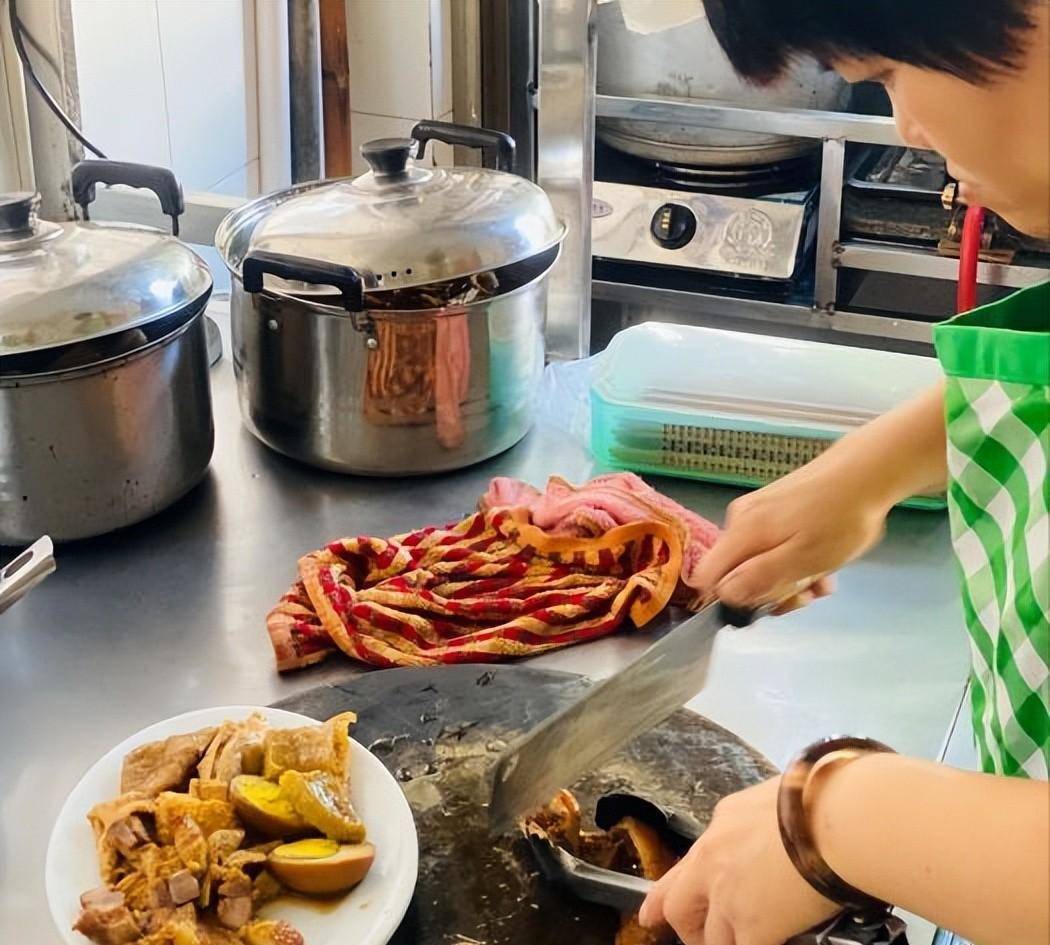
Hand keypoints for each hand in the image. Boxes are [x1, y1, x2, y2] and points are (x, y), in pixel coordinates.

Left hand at [638, 778, 839, 944]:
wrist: (835, 817)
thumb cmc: (817, 799)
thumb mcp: (774, 797)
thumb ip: (760, 822)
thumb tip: (776, 829)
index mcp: (722, 825)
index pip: (687, 864)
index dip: (668, 890)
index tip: (652, 909)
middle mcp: (714, 860)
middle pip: (677, 904)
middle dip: (685, 926)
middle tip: (693, 937)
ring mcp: (729, 896)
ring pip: (708, 937)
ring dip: (719, 944)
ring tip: (736, 943)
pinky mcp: (754, 926)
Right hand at [695, 464, 888, 611]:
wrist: (866, 471)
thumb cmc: (839, 518)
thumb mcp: (803, 559)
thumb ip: (760, 577)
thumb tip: (725, 595)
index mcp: (742, 533)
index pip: (708, 576)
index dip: (730, 598)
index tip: (764, 605)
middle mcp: (741, 520)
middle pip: (736, 570)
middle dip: (769, 590)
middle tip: (806, 595)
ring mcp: (758, 512)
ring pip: (759, 560)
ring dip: (789, 578)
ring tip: (824, 581)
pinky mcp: (775, 507)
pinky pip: (774, 544)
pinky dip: (796, 559)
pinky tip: (824, 564)